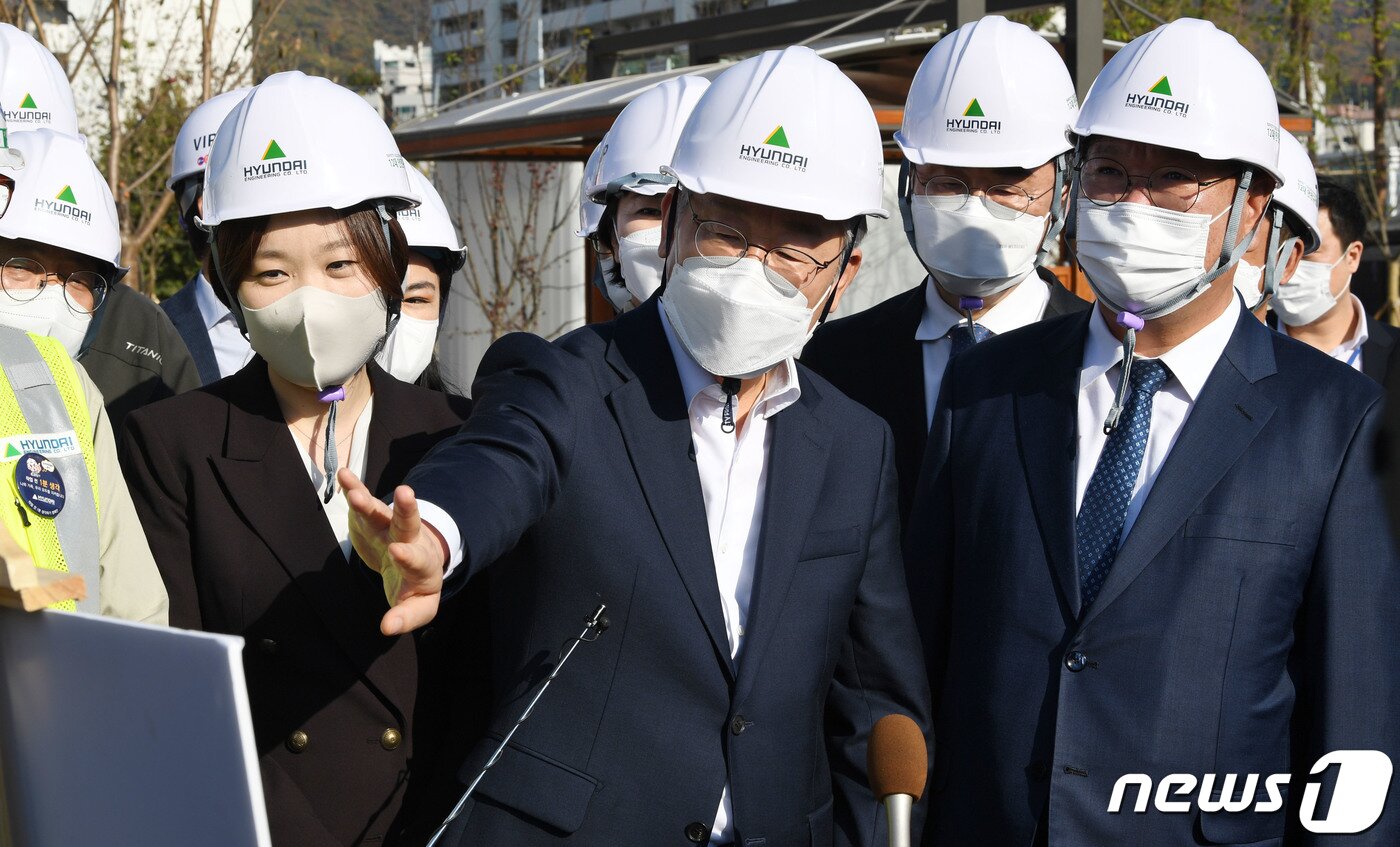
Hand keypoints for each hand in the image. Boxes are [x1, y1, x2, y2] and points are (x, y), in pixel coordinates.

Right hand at [340, 468, 447, 635]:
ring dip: (368, 502)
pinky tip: (344, 475)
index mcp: (422, 565)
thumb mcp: (418, 607)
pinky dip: (354, 489)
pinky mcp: (372, 519)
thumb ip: (405, 617)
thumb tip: (387, 628)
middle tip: (404, 494)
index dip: (409, 558)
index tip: (397, 553)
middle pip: (409, 524)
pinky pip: (363, 502)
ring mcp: (389, 527)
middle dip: (406, 511)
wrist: (410, 561)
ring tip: (356, 494)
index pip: (418, 561)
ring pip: (381, 512)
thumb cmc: (414, 588)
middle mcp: (409, 540)